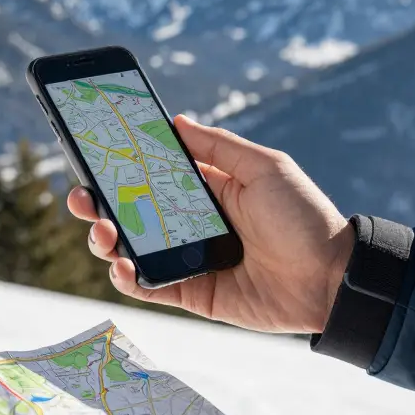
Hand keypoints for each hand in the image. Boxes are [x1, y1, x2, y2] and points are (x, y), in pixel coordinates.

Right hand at [68, 114, 354, 333]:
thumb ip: (219, 147)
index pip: (153, 173)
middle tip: (80, 195)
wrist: (333, 278)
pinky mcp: (192, 293)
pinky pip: (149, 286)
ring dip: (106, 238)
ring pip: (132, 248)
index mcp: (208, 189)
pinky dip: (127, 277)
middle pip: (132, 211)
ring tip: (101, 230)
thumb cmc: (304, 216)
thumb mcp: (265, 167)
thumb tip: (177, 121)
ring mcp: (189, 259)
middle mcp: (192, 223)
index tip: (93, 152)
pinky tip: (119, 264)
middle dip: (99, 202)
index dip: (122, 164)